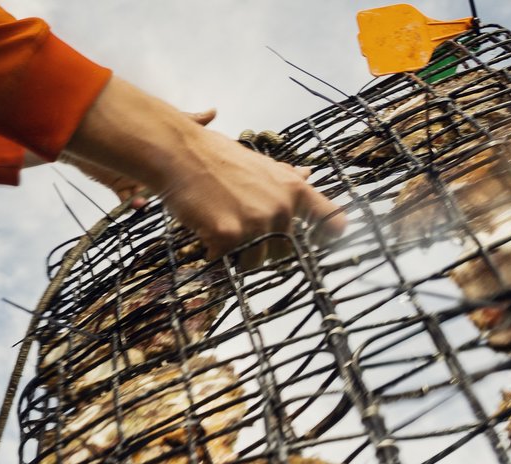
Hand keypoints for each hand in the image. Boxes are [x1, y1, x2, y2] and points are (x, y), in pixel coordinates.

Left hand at [64, 108, 215, 209]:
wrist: (87, 124)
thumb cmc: (128, 119)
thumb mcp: (165, 121)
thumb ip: (189, 120)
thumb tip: (213, 112)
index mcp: (165, 155)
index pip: (181, 170)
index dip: (189, 180)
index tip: (198, 189)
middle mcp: (151, 168)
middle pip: (164, 187)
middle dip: (170, 196)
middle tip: (177, 201)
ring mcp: (135, 177)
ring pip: (146, 196)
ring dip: (148, 201)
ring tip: (151, 202)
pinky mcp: (118, 185)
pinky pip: (127, 201)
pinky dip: (132, 204)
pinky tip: (138, 204)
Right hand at [65, 78, 344, 259]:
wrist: (180, 154)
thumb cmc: (216, 155)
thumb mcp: (261, 162)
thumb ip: (286, 177)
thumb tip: (309, 175)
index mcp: (293, 188)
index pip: (330, 220)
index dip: (329, 234)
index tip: (325, 241)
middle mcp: (281, 208)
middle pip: (284, 251)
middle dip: (262, 248)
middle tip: (239, 230)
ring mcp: (256, 224)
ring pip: (255, 262)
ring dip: (238, 254)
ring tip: (219, 229)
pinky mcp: (230, 238)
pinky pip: (228, 263)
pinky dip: (214, 254)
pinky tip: (205, 232)